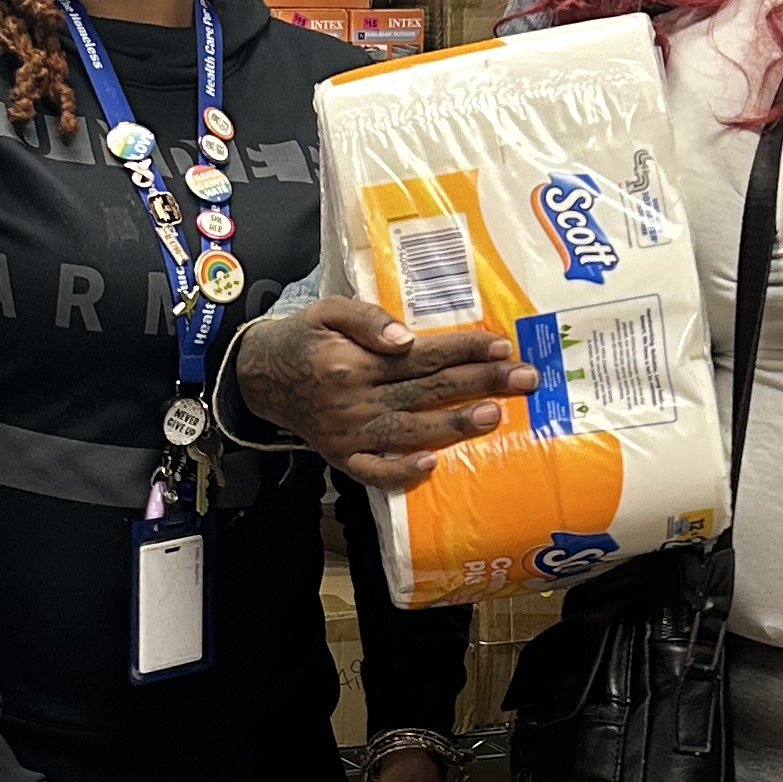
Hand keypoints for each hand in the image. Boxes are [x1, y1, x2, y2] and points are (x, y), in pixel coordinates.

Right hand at [231, 300, 532, 491]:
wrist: (258, 376)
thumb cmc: (302, 338)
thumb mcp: (326, 310)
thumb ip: (367, 318)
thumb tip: (406, 339)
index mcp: (355, 360)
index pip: (423, 354)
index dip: (465, 350)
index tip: (502, 347)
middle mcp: (356, 398)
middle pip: (428, 390)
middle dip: (480, 383)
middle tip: (525, 379)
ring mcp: (350, 432)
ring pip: (410, 430)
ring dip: (454, 424)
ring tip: (494, 415)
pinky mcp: (342, 456)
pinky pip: (373, 470)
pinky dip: (399, 471)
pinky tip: (431, 465)